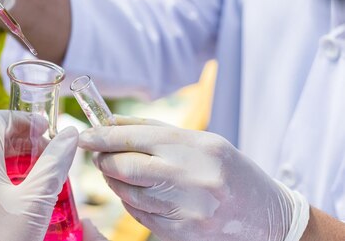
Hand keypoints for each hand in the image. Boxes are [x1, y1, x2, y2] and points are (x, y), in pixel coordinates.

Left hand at [0, 110, 78, 240]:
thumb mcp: (37, 202)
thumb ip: (54, 164)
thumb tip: (68, 135)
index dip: (23, 119)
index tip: (44, 131)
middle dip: (22, 143)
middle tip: (47, 154)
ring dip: (13, 163)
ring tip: (38, 179)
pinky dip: (1, 182)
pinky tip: (19, 202)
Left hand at [79, 116, 309, 240]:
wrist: (267, 217)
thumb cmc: (230, 170)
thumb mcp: (201, 140)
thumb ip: (154, 129)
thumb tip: (110, 122)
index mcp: (195, 147)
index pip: (134, 138)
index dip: (102, 136)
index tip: (84, 136)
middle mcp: (190, 177)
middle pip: (125, 167)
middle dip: (103, 160)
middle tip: (98, 155)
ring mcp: (186, 209)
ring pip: (128, 193)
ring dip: (114, 181)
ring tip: (118, 172)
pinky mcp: (181, 233)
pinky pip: (139, 214)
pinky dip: (130, 201)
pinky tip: (138, 192)